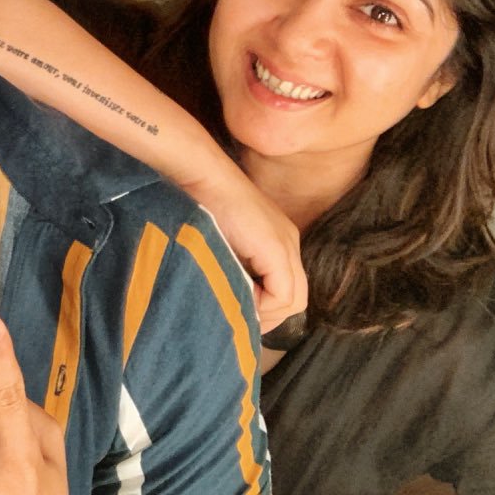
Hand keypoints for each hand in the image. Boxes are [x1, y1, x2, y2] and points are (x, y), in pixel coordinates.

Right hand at [180, 160, 305, 336]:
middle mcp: (288, 243)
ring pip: (293, 299)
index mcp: (277, 241)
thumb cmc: (199, 202)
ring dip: (265, 312)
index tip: (236, 309)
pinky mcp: (276, 248)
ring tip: (236, 308)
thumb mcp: (219, 240)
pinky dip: (262, 304)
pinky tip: (237, 295)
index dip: (264, 308)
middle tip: (239, 319)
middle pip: (295, 298)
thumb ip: (230, 264)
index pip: (285, 289)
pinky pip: (283, 293)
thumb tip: (227, 298)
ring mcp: (285, 245)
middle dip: (268, 316)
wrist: (202, 175)